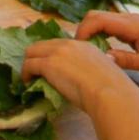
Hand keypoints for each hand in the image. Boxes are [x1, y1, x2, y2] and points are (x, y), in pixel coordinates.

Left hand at [22, 38, 138, 117]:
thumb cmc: (113, 91)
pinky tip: (28, 82)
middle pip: (42, 45)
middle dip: (36, 56)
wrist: (112, 95)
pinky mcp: (48, 64)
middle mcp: (69, 44)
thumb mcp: (104, 72)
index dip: (51, 54)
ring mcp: (57, 52)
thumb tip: (86, 77)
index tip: (49, 65)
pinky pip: (29, 65)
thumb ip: (92, 70)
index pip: (59, 45)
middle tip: (34, 70)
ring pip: (32, 52)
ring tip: (29, 76)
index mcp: (84, 45)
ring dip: (29, 63)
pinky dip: (25, 73)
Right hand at [75, 11, 138, 77]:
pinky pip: (109, 24)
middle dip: (83, 29)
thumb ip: (126, 60)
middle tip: (80, 50)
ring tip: (88, 50)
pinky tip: (102, 47)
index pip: (99, 19)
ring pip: (101, 18)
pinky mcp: (132, 26)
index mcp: (132, 25)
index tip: (78, 47)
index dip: (84, 30)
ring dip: (91, 31)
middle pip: (96, 15)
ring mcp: (130, 21)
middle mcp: (129, 18)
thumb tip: (101, 57)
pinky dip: (100, 33)